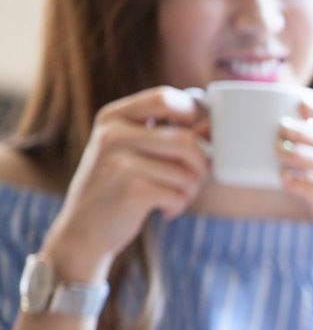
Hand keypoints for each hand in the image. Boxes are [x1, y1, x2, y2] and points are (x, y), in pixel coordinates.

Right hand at [44, 87, 208, 280]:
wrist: (83, 231)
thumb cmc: (119, 187)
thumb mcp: (131, 150)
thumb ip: (165, 133)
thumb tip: (212, 125)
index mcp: (113, 117)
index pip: (166, 98)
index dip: (195, 115)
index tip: (202, 138)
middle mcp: (112, 134)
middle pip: (186, 139)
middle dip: (200, 165)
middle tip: (194, 180)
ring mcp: (118, 161)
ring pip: (186, 169)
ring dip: (191, 189)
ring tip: (176, 198)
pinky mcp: (130, 190)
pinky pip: (178, 192)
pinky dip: (179, 205)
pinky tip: (165, 211)